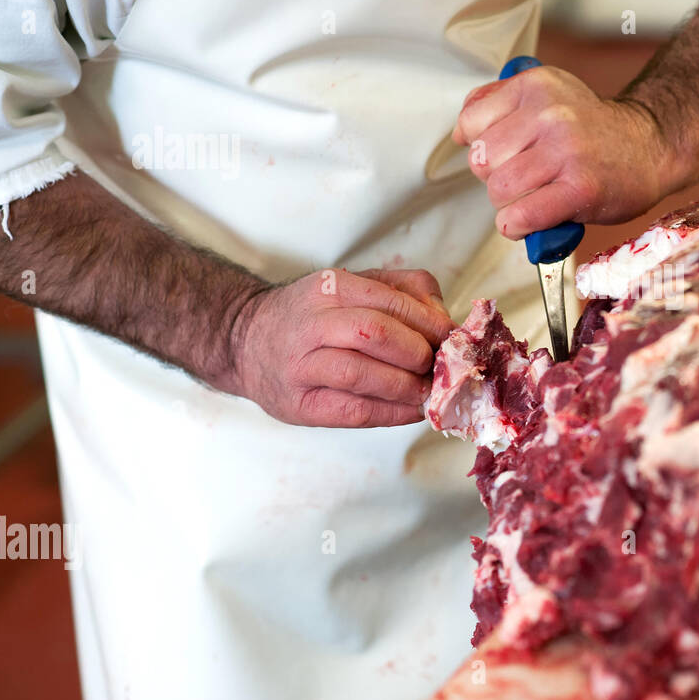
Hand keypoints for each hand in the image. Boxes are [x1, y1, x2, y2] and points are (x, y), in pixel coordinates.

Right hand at [229, 268, 454, 426]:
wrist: (246, 340)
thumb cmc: (314, 315)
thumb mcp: (354, 286)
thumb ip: (404, 292)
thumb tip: (444, 320)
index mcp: (332, 287)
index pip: (392, 303)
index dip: (430, 324)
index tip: (453, 340)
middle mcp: (312, 322)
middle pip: (376, 333)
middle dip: (418, 353)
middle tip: (439, 366)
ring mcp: (301, 365)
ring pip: (361, 374)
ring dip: (405, 386)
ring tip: (427, 391)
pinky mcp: (299, 403)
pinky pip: (352, 411)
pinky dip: (390, 413)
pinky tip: (410, 410)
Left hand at [452, 66, 696, 238]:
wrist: (650, 148)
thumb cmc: (592, 130)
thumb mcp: (548, 95)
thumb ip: (499, 102)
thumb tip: (459, 131)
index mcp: (536, 86)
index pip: (470, 122)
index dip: (481, 146)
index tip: (506, 153)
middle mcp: (550, 114)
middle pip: (481, 160)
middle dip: (495, 177)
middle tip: (525, 179)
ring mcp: (566, 151)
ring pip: (499, 190)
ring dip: (509, 205)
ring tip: (533, 198)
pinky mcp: (580, 189)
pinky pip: (522, 216)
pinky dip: (517, 226)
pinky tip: (529, 221)